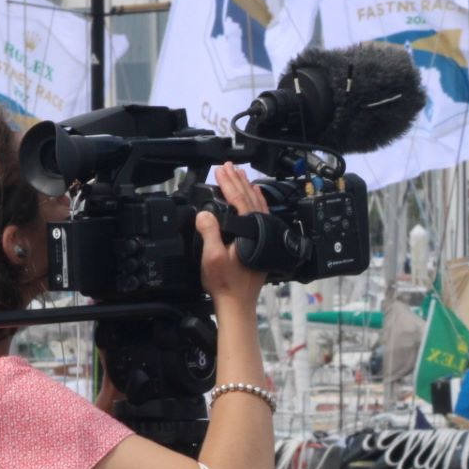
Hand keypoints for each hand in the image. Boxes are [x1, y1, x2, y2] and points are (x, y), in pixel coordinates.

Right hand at [197, 163, 269, 310]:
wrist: (238, 302)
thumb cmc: (226, 283)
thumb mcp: (211, 257)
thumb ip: (209, 232)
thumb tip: (205, 213)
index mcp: (249, 231)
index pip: (238, 199)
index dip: (228, 183)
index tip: (220, 170)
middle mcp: (260, 231)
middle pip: (249, 198)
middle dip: (237, 180)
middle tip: (228, 166)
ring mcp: (263, 236)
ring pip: (257, 205)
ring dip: (247, 188)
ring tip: (241, 175)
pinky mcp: (263, 243)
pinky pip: (262, 215)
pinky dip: (257, 202)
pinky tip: (255, 197)